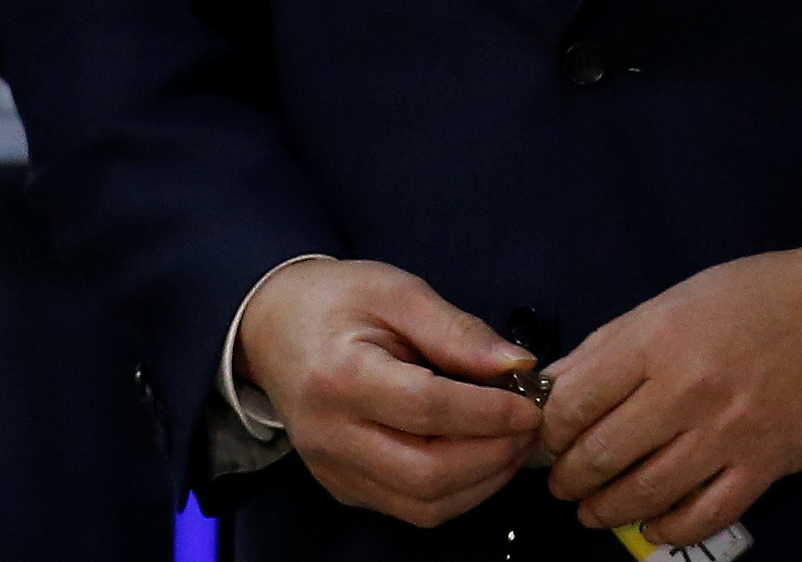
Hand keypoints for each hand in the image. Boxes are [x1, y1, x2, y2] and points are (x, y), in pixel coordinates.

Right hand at [234, 257, 543, 528]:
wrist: (271, 328)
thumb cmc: (335, 301)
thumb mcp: (397, 292)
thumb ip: (457, 331)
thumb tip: (518, 367)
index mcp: (338, 377)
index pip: (426, 409)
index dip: (488, 413)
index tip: (530, 405)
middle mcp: (330, 436)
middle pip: (427, 473)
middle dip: (492, 456)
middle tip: (528, 429)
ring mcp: (333, 470)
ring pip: (424, 504)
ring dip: (482, 482)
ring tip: (510, 445)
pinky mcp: (343, 489)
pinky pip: (411, 508)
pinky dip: (457, 492)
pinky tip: (478, 459)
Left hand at [538, 245, 801, 547]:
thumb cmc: (754, 295)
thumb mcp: (672, 300)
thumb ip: (611, 344)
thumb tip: (556, 381)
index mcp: (655, 342)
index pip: (574, 402)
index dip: (548, 430)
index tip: (545, 439)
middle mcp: (685, 391)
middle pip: (602, 454)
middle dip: (570, 478)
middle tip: (563, 483)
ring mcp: (726, 433)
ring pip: (646, 493)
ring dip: (607, 510)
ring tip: (592, 511)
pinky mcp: (764, 465)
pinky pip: (705, 514)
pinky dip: (670, 529)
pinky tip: (652, 527)